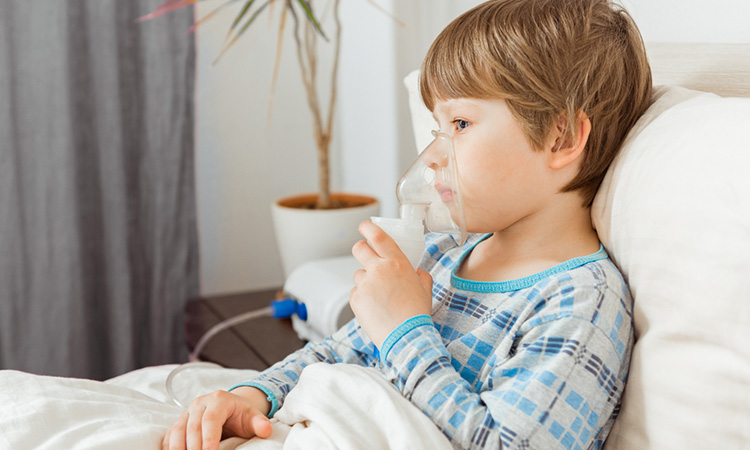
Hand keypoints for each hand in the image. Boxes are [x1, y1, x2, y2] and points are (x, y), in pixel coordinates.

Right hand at [162, 386, 271, 449]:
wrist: (230, 408)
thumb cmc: (241, 415)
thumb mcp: (253, 417)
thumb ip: (259, 423)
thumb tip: (266, 430)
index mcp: (218, 400)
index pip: (211, 419)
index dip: (209, 438)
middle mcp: (200, 404)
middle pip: (192, 427)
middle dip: (194, 447)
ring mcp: (187, 412)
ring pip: (177, 430)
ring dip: (178, 448)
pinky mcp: (179, 422)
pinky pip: (169, 435)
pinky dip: (169, 447)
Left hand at [350, 221, 432, 348]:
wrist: (406, 337)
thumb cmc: (417, 313)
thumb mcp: (425, 288)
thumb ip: (419, 275)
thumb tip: (415, 271)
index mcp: (397, 262)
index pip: (378, 236)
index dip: (368, 228)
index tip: (364, 227)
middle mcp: (378, 269)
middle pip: (359, 248)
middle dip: (361, 249)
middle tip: (366, 256)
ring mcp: (365, 284)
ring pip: (358, 274)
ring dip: (365, 280)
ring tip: (379, 297)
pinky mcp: (356, 298)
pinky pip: (356, 292)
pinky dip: (363, 297)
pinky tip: (374, 308)